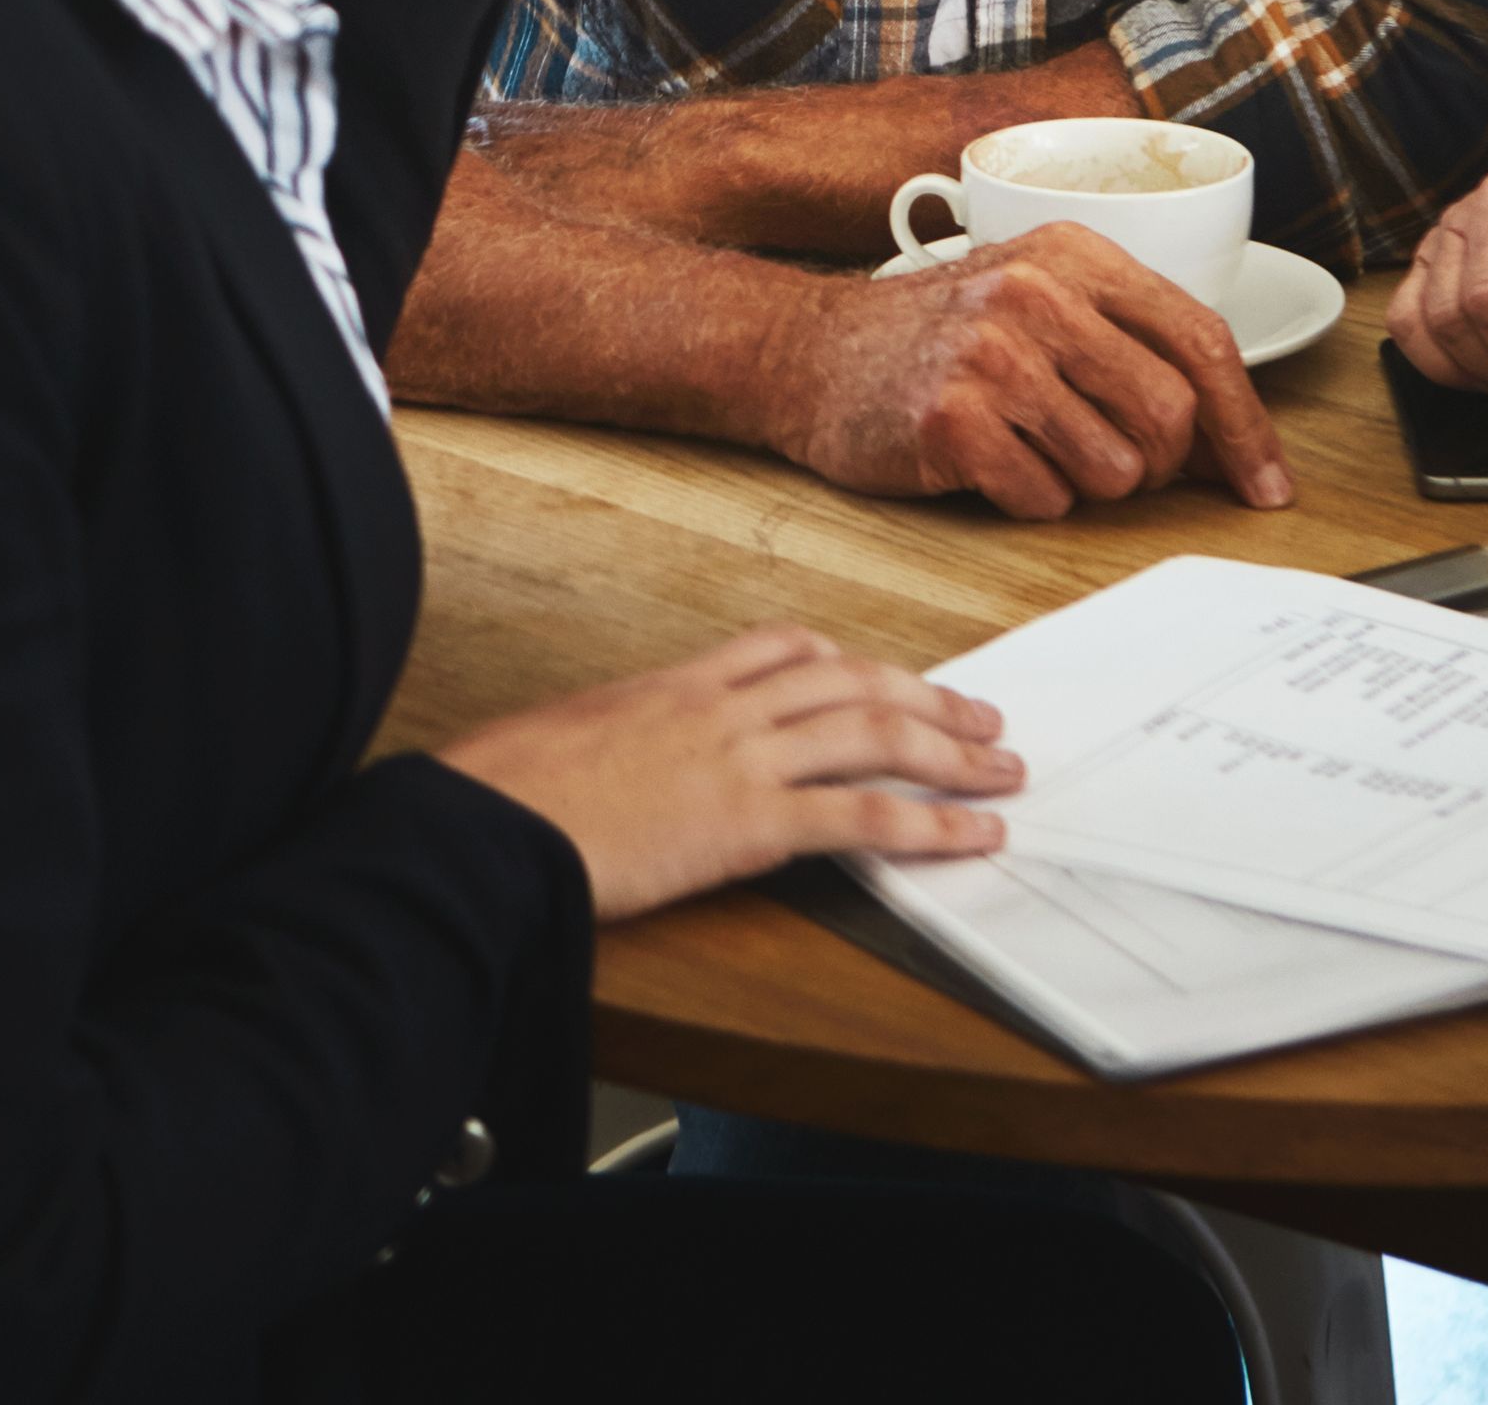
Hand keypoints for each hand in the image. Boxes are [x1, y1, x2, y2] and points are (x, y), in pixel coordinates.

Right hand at [436, 622, 1019, 923]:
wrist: (487, 823)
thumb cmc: (500, 793)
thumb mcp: (558, 741)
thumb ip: (602, 742)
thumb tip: (593, 761)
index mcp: (674, 684)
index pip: (781, 650)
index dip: (843, 662)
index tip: (878, 675)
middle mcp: (722, 707)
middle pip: (851, 682)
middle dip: (925, 698)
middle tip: (979, 717)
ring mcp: (742, 758)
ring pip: (874, 734)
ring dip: (949, 750)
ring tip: (1000, 768)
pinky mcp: (751, 822)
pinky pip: (863, 818)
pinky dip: (930, 826)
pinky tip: (972, 837)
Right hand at [755, 226, 1295, 521]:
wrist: (808, 352)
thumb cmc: (941, 338)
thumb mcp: (1038, 301)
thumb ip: (1130, 345)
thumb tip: (1232, 442)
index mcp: (1078, 253)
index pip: (1202, 340)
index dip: (1247, 425)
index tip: (1270, 487)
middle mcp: (1039, 291)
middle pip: (1171, 413)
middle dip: (1162, 466)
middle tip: (1122, 470)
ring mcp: (992, 352)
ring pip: (1116, 467)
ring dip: (1091, 485)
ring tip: (1039, 453)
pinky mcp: (950, 418)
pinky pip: (1045, 499)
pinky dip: (1032, 501)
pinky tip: (992, 467)